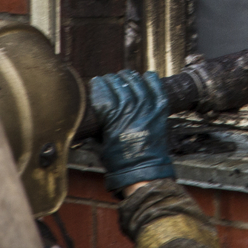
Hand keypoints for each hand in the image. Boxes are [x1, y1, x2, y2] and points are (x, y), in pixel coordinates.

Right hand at [88, 70, 175, 191]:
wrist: (143, 171)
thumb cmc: (119, 161)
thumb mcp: (99, 143)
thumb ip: (95, 127)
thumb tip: (88, 116)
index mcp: (112, 117)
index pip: (102, 91)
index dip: (98, 85)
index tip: (96, 82)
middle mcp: (130, 109)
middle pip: (119, 84)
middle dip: (111, 79)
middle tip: (109, 79)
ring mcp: (147, 109)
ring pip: (137, 82)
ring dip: (129, 77)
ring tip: (125, 76)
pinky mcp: (160, 111)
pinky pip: (157, 89)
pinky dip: (152, 80)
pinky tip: (147, 76)